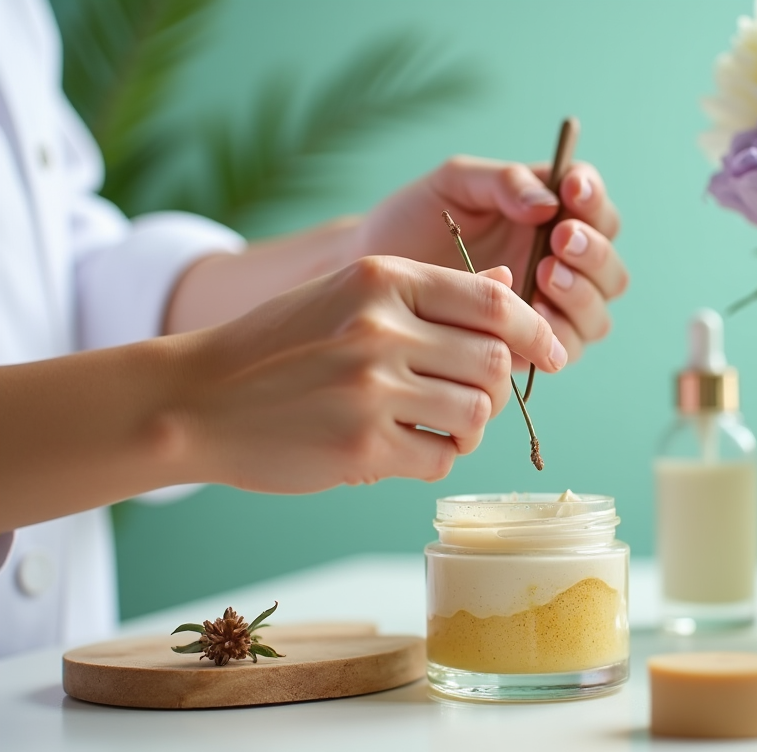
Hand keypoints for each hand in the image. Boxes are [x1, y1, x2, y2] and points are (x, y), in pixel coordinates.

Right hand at [188, 256, 565, 489]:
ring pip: (477, 413)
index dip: (534, 329)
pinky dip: (438, 458)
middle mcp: (381, 326)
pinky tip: (408, 449)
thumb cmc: (278, 347)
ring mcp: (371, 387)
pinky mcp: (361, 445)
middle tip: (475, 399)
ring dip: (471, 427)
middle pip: (495, 361)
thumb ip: (430, 294)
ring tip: (440, 427)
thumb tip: (510, 290)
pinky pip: (441, 457)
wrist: (196, 399)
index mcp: (382, 279)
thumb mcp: (348, 296)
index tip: (549, 352)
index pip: (493, 300)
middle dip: (499, 387)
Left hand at [351, 155, 627, 365]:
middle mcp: (560, 270)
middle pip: (609, 271)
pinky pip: (563, 351)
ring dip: (581, 295)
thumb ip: (504, 182)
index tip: (572, 188)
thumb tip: (549, 204)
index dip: (594, 201)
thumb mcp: (457, 183)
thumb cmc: (416, 218)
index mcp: (553, 221)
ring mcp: (546, 315)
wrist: (372, 266)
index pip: (597, 214)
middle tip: (558, 238)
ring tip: (544, 273)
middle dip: (593, 253)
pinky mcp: (525, 351)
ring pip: (596, 316)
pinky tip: (533, 316)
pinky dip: (558, 335)